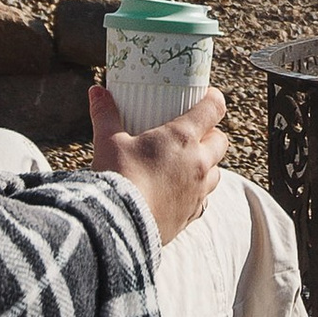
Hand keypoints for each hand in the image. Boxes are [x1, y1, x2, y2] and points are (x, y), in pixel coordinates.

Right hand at [90, 83, 229, 248]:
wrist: (120, 226)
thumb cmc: (117, 178)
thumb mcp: (108, 142)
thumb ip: (105, 114)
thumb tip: (97, 90)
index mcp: (182, 138)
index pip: (213, 108)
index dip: (212, 99)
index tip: (205, 97)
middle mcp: (199, 163)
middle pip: (220, 140)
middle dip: (210, 134)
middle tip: (190, 133)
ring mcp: (198, 191)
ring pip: (216, 172)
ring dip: (207, 164)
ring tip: (185, 163)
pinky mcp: (192, 214)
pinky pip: (203, 199)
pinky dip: (196, 191)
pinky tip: (177, 191)